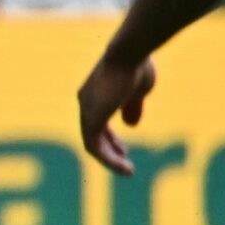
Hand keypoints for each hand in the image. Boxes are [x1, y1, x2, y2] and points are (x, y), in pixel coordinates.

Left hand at [78, 54, 156, 175]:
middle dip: (108, 148)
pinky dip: (108, 159)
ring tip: (127, 170)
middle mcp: (86, 102)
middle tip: (123, 159)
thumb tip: (130, 125)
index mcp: (95, 93)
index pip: (97, 120)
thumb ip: (132, 107)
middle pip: (92, 132)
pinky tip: (123, 166)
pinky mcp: (90, 119)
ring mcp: (86, 110)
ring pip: (91, 143)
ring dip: (109, 159)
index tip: (124, 149)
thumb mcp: (138, 90)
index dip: (110, 137)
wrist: (129, 54)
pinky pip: (93, 147)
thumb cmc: (137, 66)